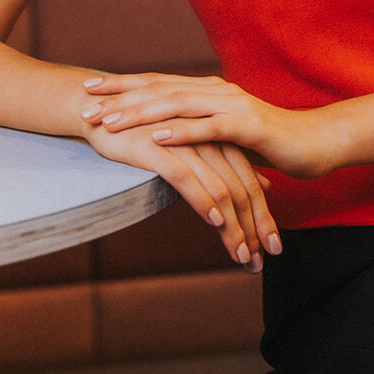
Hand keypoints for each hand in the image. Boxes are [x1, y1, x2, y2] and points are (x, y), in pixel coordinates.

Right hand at [79, 116, 279, 270]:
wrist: (101, 109)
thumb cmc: (152, 132)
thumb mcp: (197, 150)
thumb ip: (230, 165)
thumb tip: (265, 184)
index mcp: (220, 138)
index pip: (249, 183)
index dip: (262, 218)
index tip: (272, 249)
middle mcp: (208, 139)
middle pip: (241, 189)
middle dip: (253, 229)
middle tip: (258, 264)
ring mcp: (185, 142)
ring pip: (219, 189)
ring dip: (232, 227)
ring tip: (240, 256)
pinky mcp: (158, 147)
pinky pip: (186, 177)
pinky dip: (202, 201)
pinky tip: (214, 222)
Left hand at [80, 73, 337, 179]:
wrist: (315, 143)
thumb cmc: (269, 141)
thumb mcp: (224, 134)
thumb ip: (197, 128)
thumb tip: (164, 135)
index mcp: (207, 90)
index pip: (156, 83)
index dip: (121, 85)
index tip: (87, 89)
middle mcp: (216, 91)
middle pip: (159, 89)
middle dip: (119, 97)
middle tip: (84, 104)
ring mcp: (233, 105)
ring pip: (178, 105)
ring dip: (141, 113)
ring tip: (110, 121)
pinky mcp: (248, 126)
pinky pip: (210, 128)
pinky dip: (182, 132)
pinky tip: (159, 137)